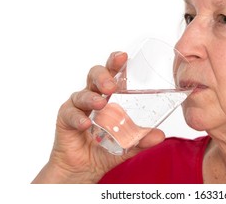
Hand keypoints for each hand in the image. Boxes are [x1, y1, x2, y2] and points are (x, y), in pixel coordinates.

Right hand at [32, 52, 164, 182]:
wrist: (84, 169)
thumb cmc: (105, 149)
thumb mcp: (127, 145)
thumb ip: (141, 140)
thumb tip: (159, 135)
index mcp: (110, 97)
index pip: (114, 74)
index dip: (117, 63)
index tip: (124, 56)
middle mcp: (94, 96)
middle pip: (95, 75)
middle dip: (104, 75)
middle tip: (112, 85)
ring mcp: (78, 106)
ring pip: (82, 93)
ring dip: (91, 97)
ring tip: (101, 103)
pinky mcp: (65, 118)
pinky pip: (70, 113)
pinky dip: (78, 118)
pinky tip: (86, 123)